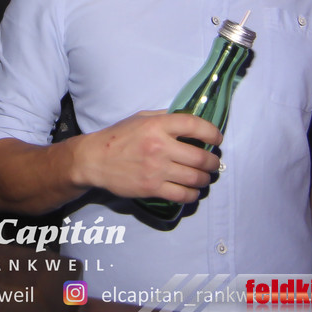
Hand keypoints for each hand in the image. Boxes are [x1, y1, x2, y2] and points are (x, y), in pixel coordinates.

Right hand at [75, 111, 219, 202]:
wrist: (95, 160)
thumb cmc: (118, 136)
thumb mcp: (140, 118)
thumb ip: (164, 117)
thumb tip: (188, 121)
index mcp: (157, 126)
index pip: (195, 125)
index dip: (212, 133)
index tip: (217, 139)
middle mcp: (160, 146)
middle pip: (200, 157)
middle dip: (213, 162)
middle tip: (214, 164)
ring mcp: (156, 169)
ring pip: (194, 178)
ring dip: (205, 179)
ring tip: (205, 178)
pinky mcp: (152, 188)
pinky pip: (182, 194)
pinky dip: (193, 194)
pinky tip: (193, 191)